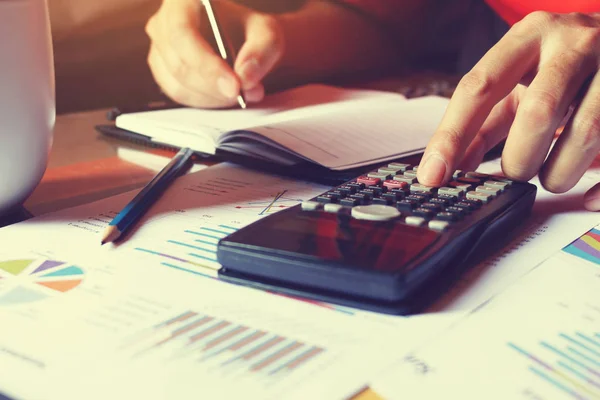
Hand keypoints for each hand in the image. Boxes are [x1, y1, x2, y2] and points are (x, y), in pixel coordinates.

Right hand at [145, 0, 284, 107]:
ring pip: (178, 84)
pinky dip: (205, 102)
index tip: (234, 86)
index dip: (206, 64)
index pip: (183, 34)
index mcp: (184, 0)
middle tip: (242, 95)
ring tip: (239, 93)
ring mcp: (158, 48)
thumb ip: (262, 52)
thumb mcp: (267, 34)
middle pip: (179, 64)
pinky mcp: (162, 70)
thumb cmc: (250, 31)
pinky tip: (224, 96)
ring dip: (212, 97)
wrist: (242, 40)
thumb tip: (245, 78)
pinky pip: (178, 94)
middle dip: (214, 87)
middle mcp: (163, 21)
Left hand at [417, 11, 599, 210]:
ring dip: (559, 172)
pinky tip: (587, 195)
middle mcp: (573, 43)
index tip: (433, 175)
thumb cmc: (562, 63)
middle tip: (514, 173)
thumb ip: (484, 121)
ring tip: (550, 178)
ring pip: (586, 131)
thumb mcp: (519, 81)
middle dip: (520, 157)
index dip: (452, 135)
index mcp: (529, 37)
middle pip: (539, 111)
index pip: (479, 87)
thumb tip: (449, 166)